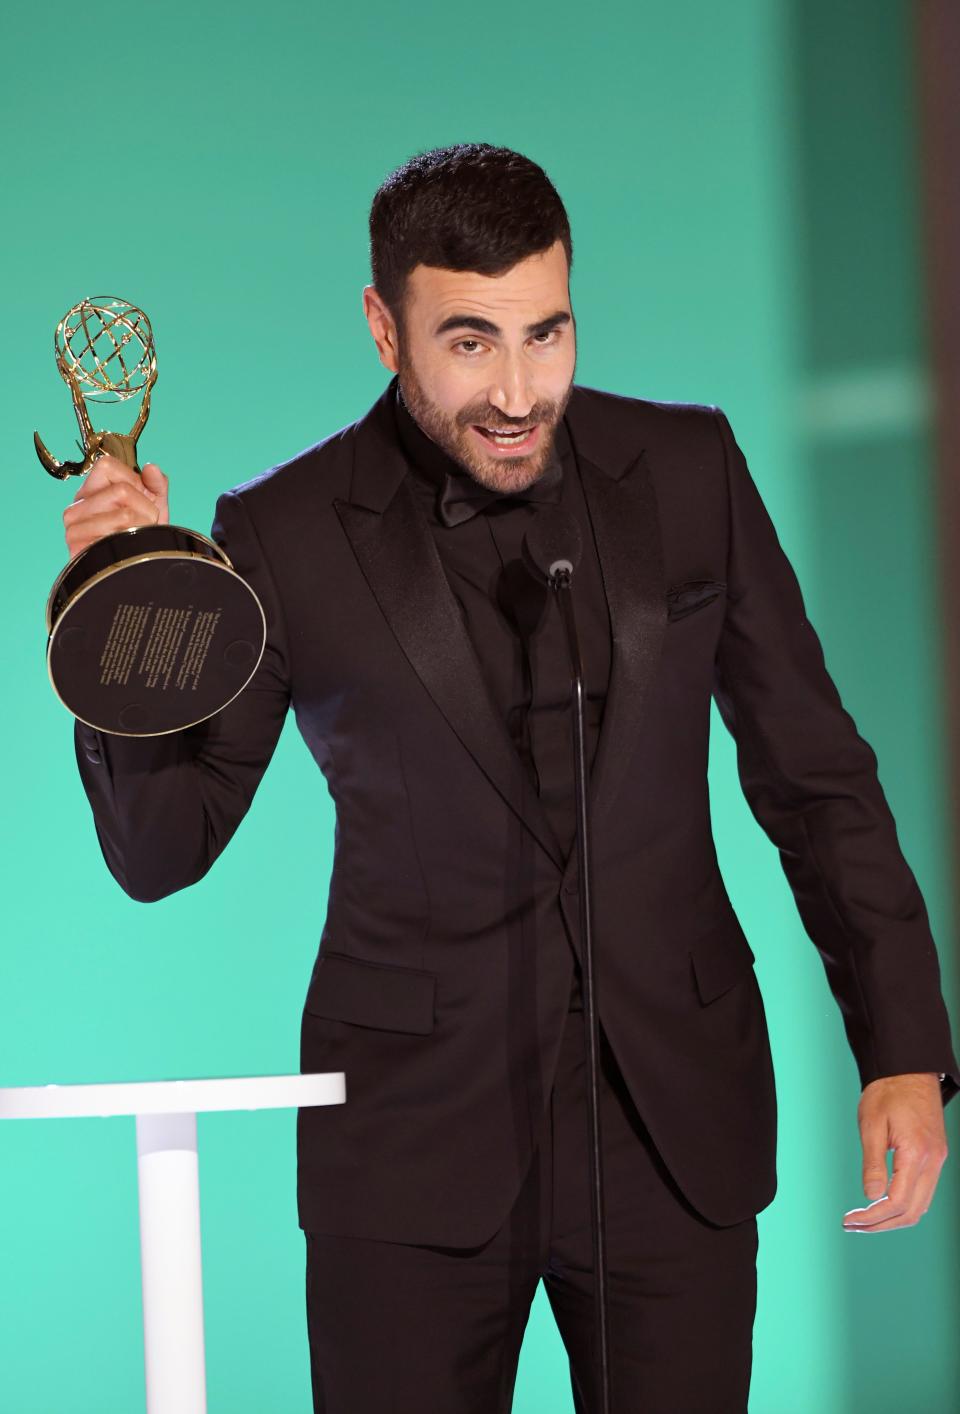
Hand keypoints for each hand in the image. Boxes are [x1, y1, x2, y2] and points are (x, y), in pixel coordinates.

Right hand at [62, 455, 168, 558]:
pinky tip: (125, 548)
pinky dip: (133, 541)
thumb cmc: (141, 538)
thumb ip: (156, 484)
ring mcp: (74, 526)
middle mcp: (77, 506)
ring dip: (142, 527)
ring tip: (134, 538)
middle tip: (140, 524)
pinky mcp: (78, 545)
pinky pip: (119, 534)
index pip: (106, 465)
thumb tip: (152, 468)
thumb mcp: (153, 506)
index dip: (132, 480)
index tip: (138, 499)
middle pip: (121, 490)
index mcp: (90, 492)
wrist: (135, 572)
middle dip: (144, 508)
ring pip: (124, 513)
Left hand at [842, 1072, 948, 1232]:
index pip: (897, 1202)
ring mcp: (938, 1160)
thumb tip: (871, 1197)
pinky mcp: (936, 1156)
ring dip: (893, 1218)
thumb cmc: (887, 1092)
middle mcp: (933, 1162)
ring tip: (864, 1219)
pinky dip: (904, 1205)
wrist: (909, 1069)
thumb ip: (872, 1163)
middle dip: (881, 1225)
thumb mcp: (871, 1124)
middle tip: (853, 1225)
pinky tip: (882, 1203)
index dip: (873, 1218)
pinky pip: (924, 1192)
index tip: (850, 1220)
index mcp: (917, 1154)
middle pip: (912, 1212)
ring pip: (921, 1206)